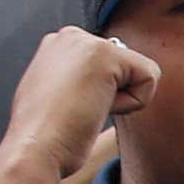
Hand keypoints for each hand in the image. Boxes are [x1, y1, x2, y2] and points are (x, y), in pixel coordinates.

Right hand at [0, 28, 156, 183]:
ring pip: (140, 71)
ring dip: (122, 101)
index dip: (101, 96)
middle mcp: (71, 36)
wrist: (34, 147)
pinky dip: (132, 103)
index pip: (111, 67)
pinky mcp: (104, 53)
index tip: (71, 108)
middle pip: (127, 67)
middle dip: (113, 95)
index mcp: (58, 46)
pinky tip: (98, 107)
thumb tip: (100, 89)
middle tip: (79, 110)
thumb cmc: (43, 135)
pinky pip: (149, 77)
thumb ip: (77, 82)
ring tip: (85, 108)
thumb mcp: (57, 97)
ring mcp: (86, 41)